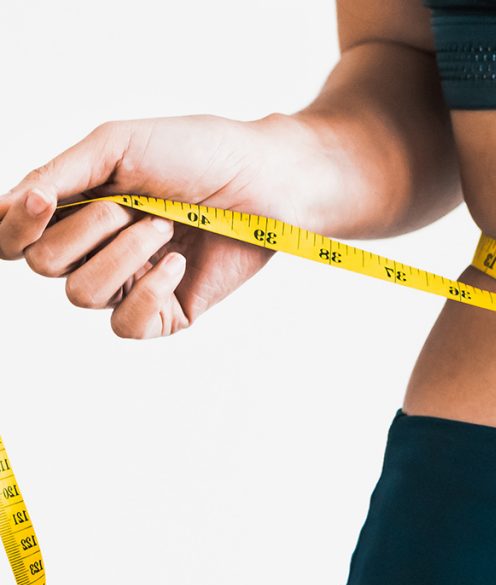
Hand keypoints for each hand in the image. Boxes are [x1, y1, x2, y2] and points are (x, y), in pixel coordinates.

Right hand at [0, 112, 360, 338]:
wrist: (266, 182)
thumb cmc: (199, 154)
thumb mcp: (118, 147)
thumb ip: (59, 174)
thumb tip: (5, 205)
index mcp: (77, 208)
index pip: (13, 239)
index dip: (12, 230)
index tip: (39, 204)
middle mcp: (98, 249)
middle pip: (44, 265)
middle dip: (86, 231)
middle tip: (137, 205)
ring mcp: (132, 284)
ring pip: (82, 295)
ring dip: (122, 255)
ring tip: (167, 226)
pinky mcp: (168, 313)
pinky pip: (127, 325)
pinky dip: (147, 292)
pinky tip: (178, 266)